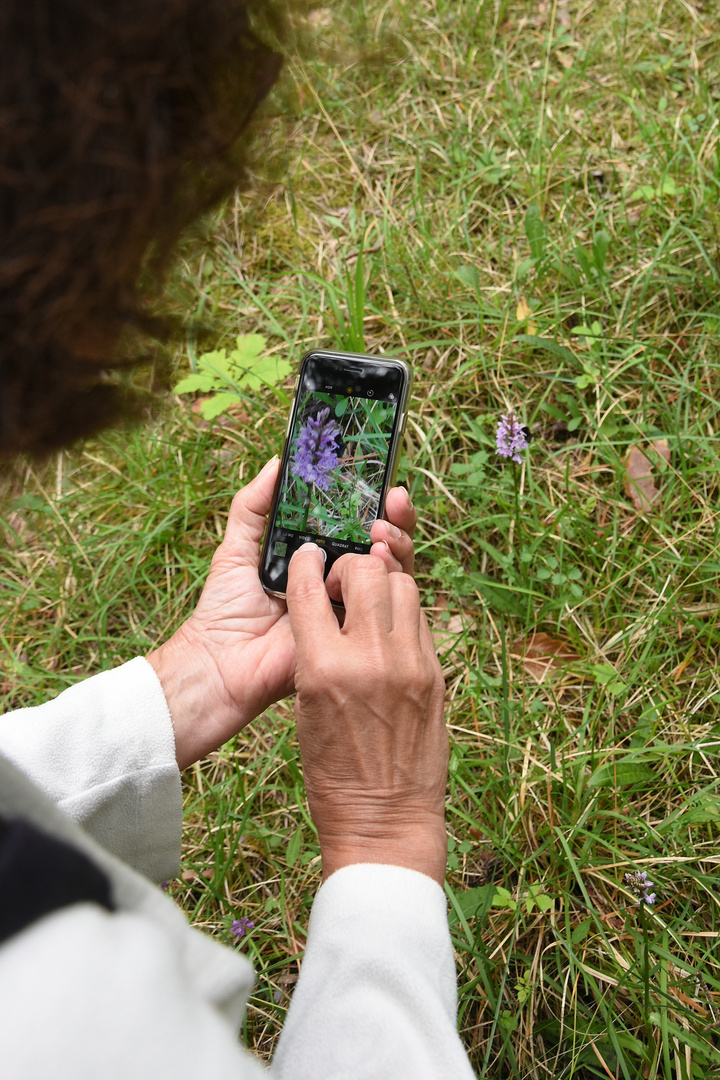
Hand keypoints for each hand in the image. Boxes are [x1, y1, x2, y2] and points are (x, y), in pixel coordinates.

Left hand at [147, 459, 416, 769]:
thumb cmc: (224, 610)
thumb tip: (276, 462)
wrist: (221, 664)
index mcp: (318, 562)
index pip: (356, 528)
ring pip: (393, 573)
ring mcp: (352, 610)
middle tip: (393, 499)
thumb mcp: (237, 547)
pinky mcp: (357, 636)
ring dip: (396, 544)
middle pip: (384, 547)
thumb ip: (253, 506)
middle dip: (397, 520)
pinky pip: (386, 608)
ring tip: (381, 530)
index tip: (382, 481)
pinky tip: (379, 560)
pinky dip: (390, 581)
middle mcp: (340, 583)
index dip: (373, 505)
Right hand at [286, 544, 447, 884]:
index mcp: (324, 670)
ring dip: (382, 582)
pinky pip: (421, 618)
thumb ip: (316, 651)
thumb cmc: (333, 772)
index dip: (306, 563)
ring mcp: (411, 664)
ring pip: (403, 585)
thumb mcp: (306, 708)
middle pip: (367, 571)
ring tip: (368, 601)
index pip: (310, 590)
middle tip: (341, 583)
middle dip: (350, 566)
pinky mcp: (436, 674)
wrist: (386, 820)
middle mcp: (372, 658)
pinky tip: (390, 627)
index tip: (308, 556)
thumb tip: (327, 606)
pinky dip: (403, 611)